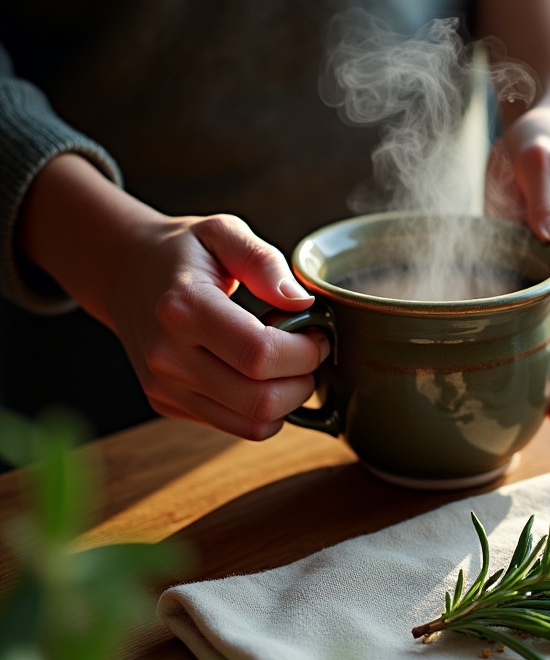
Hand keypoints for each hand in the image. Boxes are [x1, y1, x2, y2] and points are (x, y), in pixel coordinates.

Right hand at [20, 155, 328, 439]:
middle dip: (304, 380)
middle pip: (261, 399)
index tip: (317, 333)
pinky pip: (236, 426)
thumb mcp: (223, 232)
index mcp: (183, 308)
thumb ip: (263, 262)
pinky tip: (261, 375)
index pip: (260, 354)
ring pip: (253, 423)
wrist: (123, 272)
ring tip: (288, 364)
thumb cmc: (182, 252)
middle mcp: (168, 355)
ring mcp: (165, 386)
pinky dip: (264, 409)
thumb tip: (301, 303)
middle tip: (310, 352)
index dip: (305, 351)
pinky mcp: (168, 404)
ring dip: (289, 401)